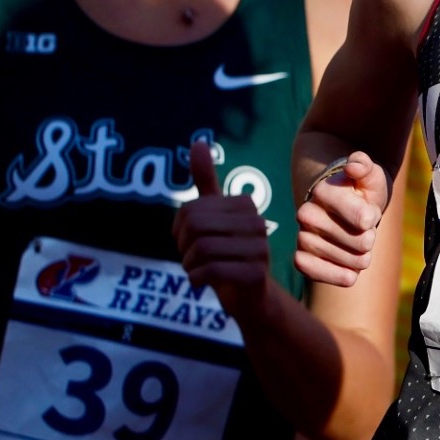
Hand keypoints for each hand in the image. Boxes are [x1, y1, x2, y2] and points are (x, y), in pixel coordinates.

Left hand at [172, 140, 269, 317]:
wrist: (250, 297)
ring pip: (202, 250)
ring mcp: (260, 248)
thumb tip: (199, 141)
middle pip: (195, 228)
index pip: (190, 210)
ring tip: (197, 270)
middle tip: (190, 258)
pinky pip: (211, 270)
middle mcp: (257, 223)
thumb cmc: (227, 254)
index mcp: (245, 205)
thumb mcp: (214, 216)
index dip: (179, 229)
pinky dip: (196, 278)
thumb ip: (206, 181)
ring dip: (189, 265)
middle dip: (183, 247)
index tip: (189, 241)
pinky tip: (200, 282)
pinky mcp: (256, 273)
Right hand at [295, 151, 388, 287]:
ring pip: (352, 262)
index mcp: (323, 192)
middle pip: (362, 243)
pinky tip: (349, 269)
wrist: (342, 207)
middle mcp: (306, 215)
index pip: (364, 219)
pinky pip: (324, 276)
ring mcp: (303, 237)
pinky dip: (343, 276)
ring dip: (362, 256)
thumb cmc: (359, 191)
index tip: (367, 211)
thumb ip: (364, 165)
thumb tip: (354, 167)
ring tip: (355, 241)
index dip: (372, 218)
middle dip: (370, 236)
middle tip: (361, 227)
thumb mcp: (369, 174)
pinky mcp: (301, 259)